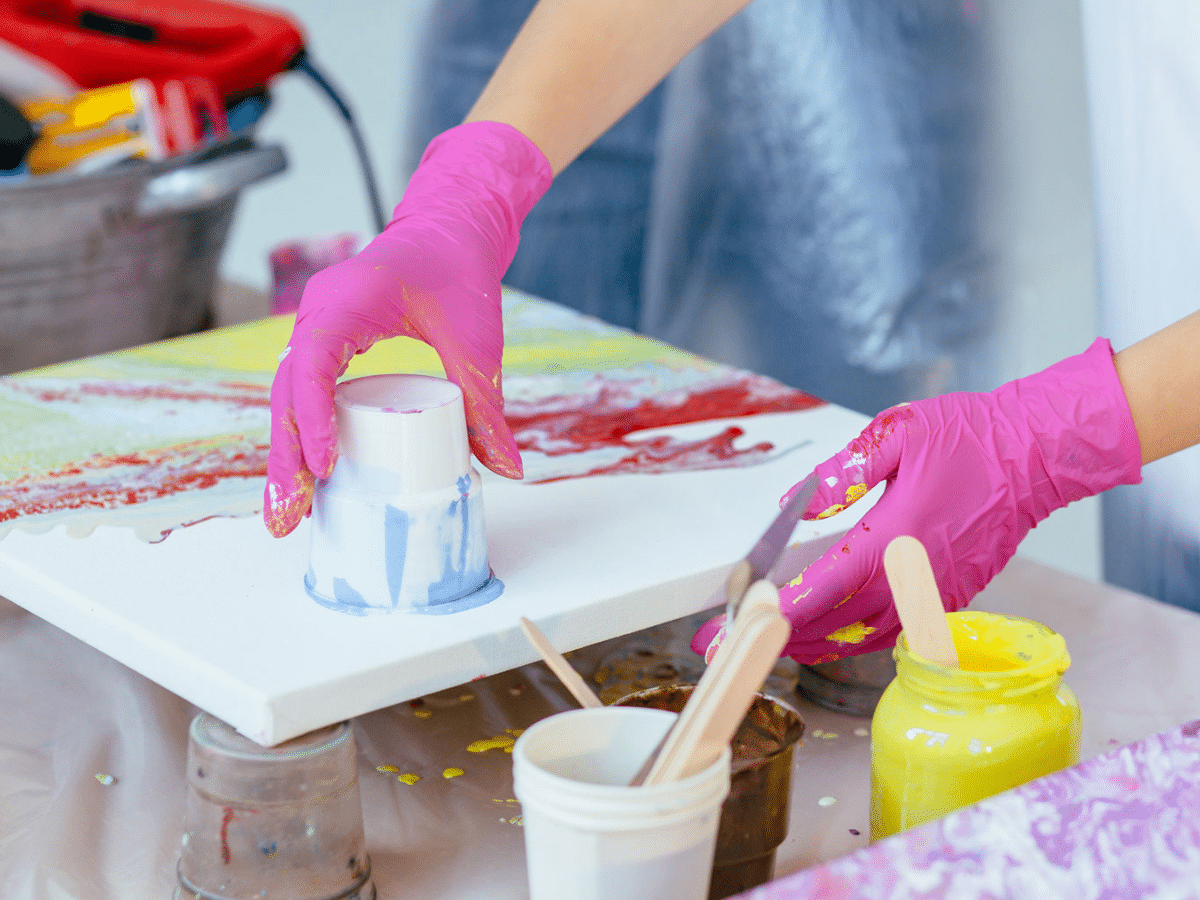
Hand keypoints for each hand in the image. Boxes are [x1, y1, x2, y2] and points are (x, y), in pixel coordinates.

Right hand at [263, 121, 551, 536]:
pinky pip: (306, 394)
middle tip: (285, 520)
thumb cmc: (460, 270)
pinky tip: (308, 481)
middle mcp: (319, 315)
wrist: (450, 228)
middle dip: (285, 459)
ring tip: (288, 516)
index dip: (313, 418)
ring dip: (288, 457)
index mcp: (346, 302)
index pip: (313, 365)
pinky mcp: (328, 344)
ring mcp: (317, 329)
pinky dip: (304, 436)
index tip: (325, 466)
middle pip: (286, 395)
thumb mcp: (477, 340)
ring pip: (289, 400)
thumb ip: (487, 404)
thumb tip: (509, 470)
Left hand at [693, 339, 1142, 664]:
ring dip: (816, 644)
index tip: (743, 621)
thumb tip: (795, 502)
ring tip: (774, 642)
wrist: (1034, 455)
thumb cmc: (967, 437)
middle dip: (783, 636)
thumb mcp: (897, 433)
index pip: (827, 586)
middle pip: (838, 625)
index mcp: (896, 534)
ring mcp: (936, 592)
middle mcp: (915, 575)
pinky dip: (854, 640)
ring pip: (865, 637)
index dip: (782, 609)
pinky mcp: (952, 597)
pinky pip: (893, 632)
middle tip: (738, 641)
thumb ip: (844, 472)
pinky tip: (830, 633)